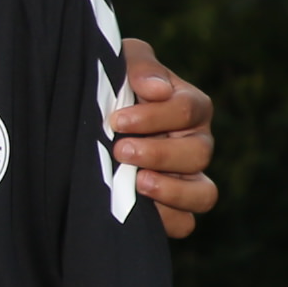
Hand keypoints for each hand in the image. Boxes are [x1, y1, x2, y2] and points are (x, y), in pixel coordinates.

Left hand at [110, 38, 218, 239]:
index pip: (188, 110)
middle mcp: (196, 144)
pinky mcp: (170, 208)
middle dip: (158, 153)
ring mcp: (187, 179)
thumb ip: (141, 66)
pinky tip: (136, 208)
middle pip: (199, 154)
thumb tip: (158, 90)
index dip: (154, 117)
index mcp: (189, 107)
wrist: (83, 120)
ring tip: (136, 182)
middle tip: (120, 151)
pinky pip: (185, 223)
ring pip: (204, 194)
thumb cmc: (109, 85)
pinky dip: (165, 219)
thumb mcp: (120, 63)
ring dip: (171, 191)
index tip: (117, 120)